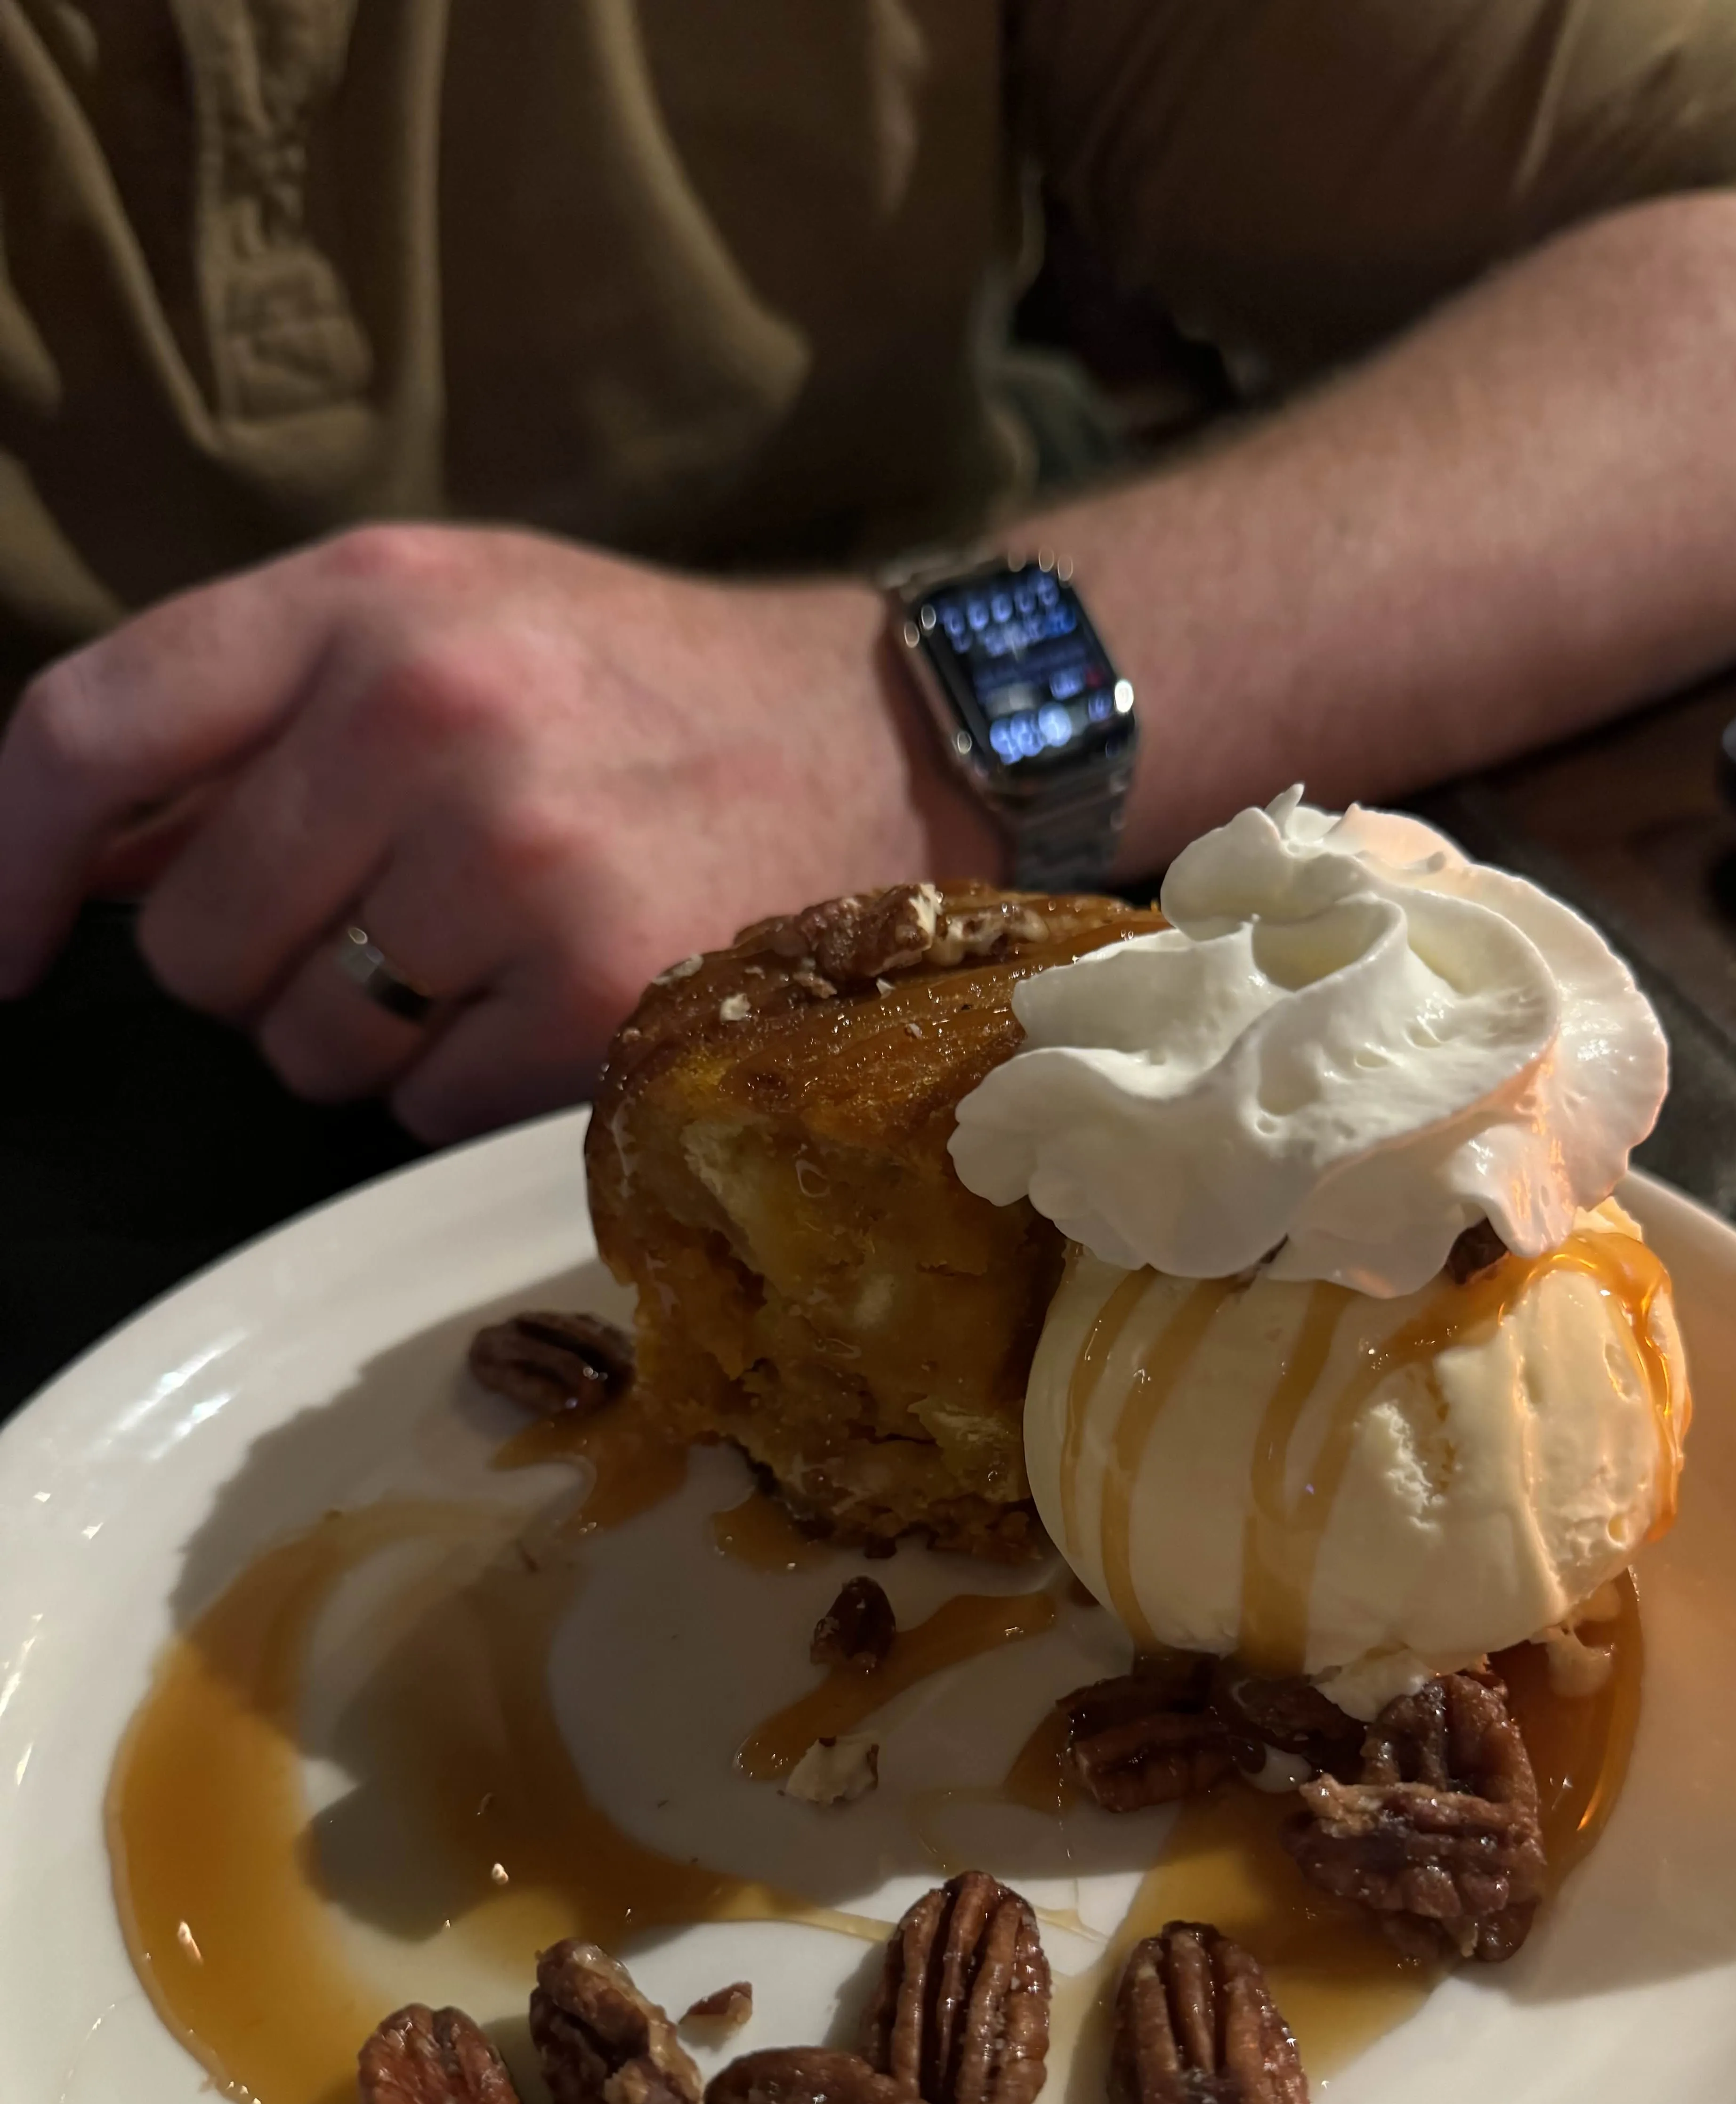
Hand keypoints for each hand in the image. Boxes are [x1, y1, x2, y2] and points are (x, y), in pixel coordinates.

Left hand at [0, 526, 997, 1139]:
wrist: (888, 734)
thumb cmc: (644, 687)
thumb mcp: (449, 619)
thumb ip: (264, 711)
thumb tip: (99, 863)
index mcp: (367, 604)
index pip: (93, 733)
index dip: (8, 859)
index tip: (0, 942)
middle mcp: (427, 721)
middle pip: (200, 944)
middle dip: (264, 961)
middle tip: (381, 920)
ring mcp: (516, 868)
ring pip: (312, 1048)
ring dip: (372, 1034)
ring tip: (494, 952)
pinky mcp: (594, 999)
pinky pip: (423, 1108)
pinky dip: (469, 1083)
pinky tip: (561, 997)